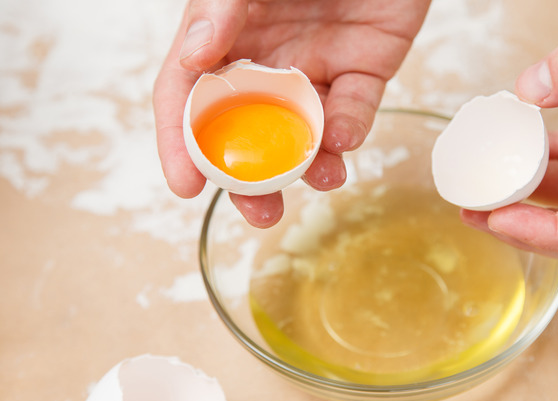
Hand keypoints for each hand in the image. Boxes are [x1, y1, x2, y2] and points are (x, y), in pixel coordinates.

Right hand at [153, 0, 429, 226]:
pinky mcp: (365, 69)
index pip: (190, 98)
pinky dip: (349, 129)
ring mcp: (316, 68)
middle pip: (249, 133)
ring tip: (319, 180)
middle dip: (253, 180)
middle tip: (260, 212)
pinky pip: (355, 109)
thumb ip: (220, 10)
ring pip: (305, 134)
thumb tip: (193, 59)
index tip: (186, 185)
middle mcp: (268, 61)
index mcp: (225, 37)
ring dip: (309, 166)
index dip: (182, 143)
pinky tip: (343, 137)